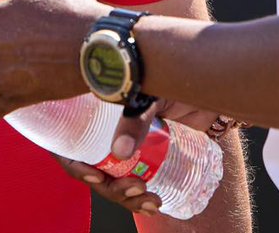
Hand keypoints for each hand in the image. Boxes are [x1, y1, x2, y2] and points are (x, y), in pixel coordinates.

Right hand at [56, 100, 222, 215]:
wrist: (208, 84)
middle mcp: (107, 127)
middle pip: (95, 167)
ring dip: (127, 197)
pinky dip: (140, 196)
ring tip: (151, 201)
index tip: (96, 177)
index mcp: (96, 108)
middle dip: (111, 188)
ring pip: (115, 179)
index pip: (71, 141)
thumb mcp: (149, 92)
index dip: (75, 164)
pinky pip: (135, 180)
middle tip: (135, 189)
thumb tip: (119, 153)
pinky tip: (155, 203)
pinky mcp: (149, 153)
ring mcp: (127, 142)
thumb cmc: (171, 76)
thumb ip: (135, 117)